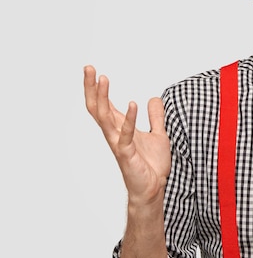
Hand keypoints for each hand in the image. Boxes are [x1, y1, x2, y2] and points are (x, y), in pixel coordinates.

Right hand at [83, 65, 171, 204]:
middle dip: (92, 88)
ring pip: (105, 118)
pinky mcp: (127, 155)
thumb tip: (154, 98)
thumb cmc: (152, 165)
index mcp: (120, 128)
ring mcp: (119, 144)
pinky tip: (133, 104)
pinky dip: (129, 119)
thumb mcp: (158, 134)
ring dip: (104, 98)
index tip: (93, 70)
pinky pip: (125, 135)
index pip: (104, 104)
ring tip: (103, 79)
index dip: (97, 88)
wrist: (154, 189)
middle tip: (88, 68)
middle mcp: (115, 134)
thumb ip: (156, 117)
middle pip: (97, 107)